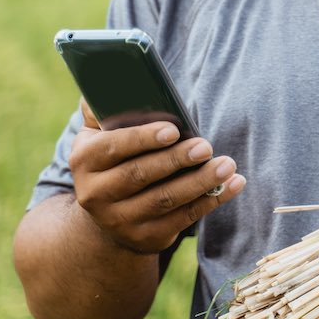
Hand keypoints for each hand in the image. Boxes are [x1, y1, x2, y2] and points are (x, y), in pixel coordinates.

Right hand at [68, 100, 244, 254]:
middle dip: (177, 159)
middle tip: (207, 145)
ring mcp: (120, 220)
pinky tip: (234, 184)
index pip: (113, 147)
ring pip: (165, 200)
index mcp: (85, 161)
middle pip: (141, 175)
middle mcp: (96, 194)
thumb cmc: (115, 159)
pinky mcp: (146, 237)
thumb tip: (115, 82)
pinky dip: (211, 201)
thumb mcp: (99, 135)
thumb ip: (104, 109)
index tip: (173, 130)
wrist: (108, 216)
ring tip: (228, 164)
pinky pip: (183, 218)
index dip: (143, 138)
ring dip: (200, 182)